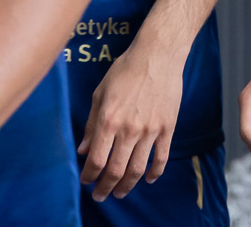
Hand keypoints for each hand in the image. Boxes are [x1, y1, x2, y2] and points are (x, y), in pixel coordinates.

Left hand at [78, 36, 187, 200]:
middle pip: (116, 170)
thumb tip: (83, 150)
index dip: (89, 175)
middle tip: (100, 195)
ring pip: (137, 169)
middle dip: (105, 188)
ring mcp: (151, 130)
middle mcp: (129, 129)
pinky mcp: (167, 127)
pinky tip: (148, 179)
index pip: (96, 160)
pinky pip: (161, 157)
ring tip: (120, 193)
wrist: (158, 54)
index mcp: (109, 120)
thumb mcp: (100, 93)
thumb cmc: (125, 70)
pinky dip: (155, 173)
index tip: (86, 181)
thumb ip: (91, 124)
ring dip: (127, 186)